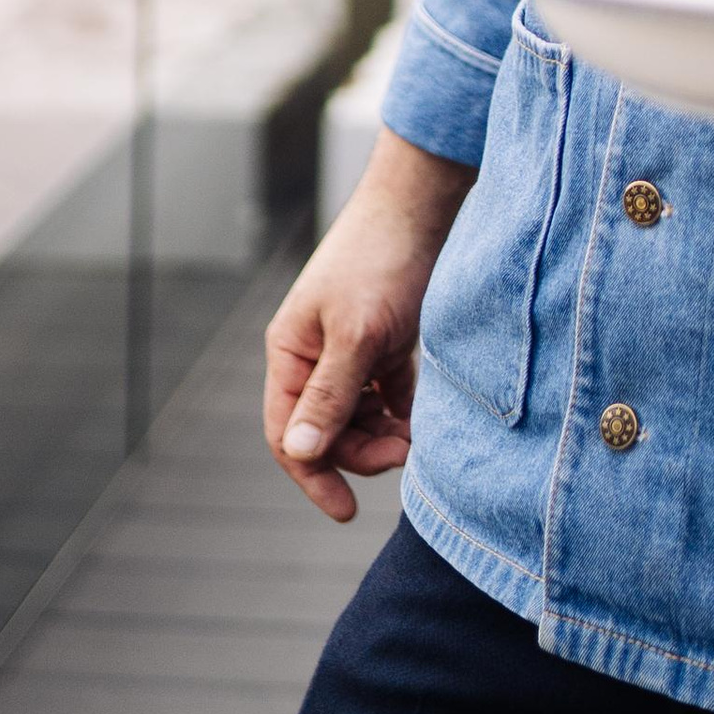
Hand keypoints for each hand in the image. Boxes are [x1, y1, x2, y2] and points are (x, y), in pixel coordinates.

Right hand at [263, 130, 474, 519]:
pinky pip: (388, 395)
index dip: (312, 476)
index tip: (345, 511)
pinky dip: (403, 412)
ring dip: (384, 436)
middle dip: (361, 452)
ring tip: (417, 440)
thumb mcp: (357, 333)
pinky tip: (424, 420)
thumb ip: (331, 394)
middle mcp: (315, 354)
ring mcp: (351, 348)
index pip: (288, 433)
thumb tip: (300, 453)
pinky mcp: (386, 342)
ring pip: (360, 417)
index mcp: (291, 352)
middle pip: (327, 430)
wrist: (424, 203)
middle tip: (404, 455)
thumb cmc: (382, 260)